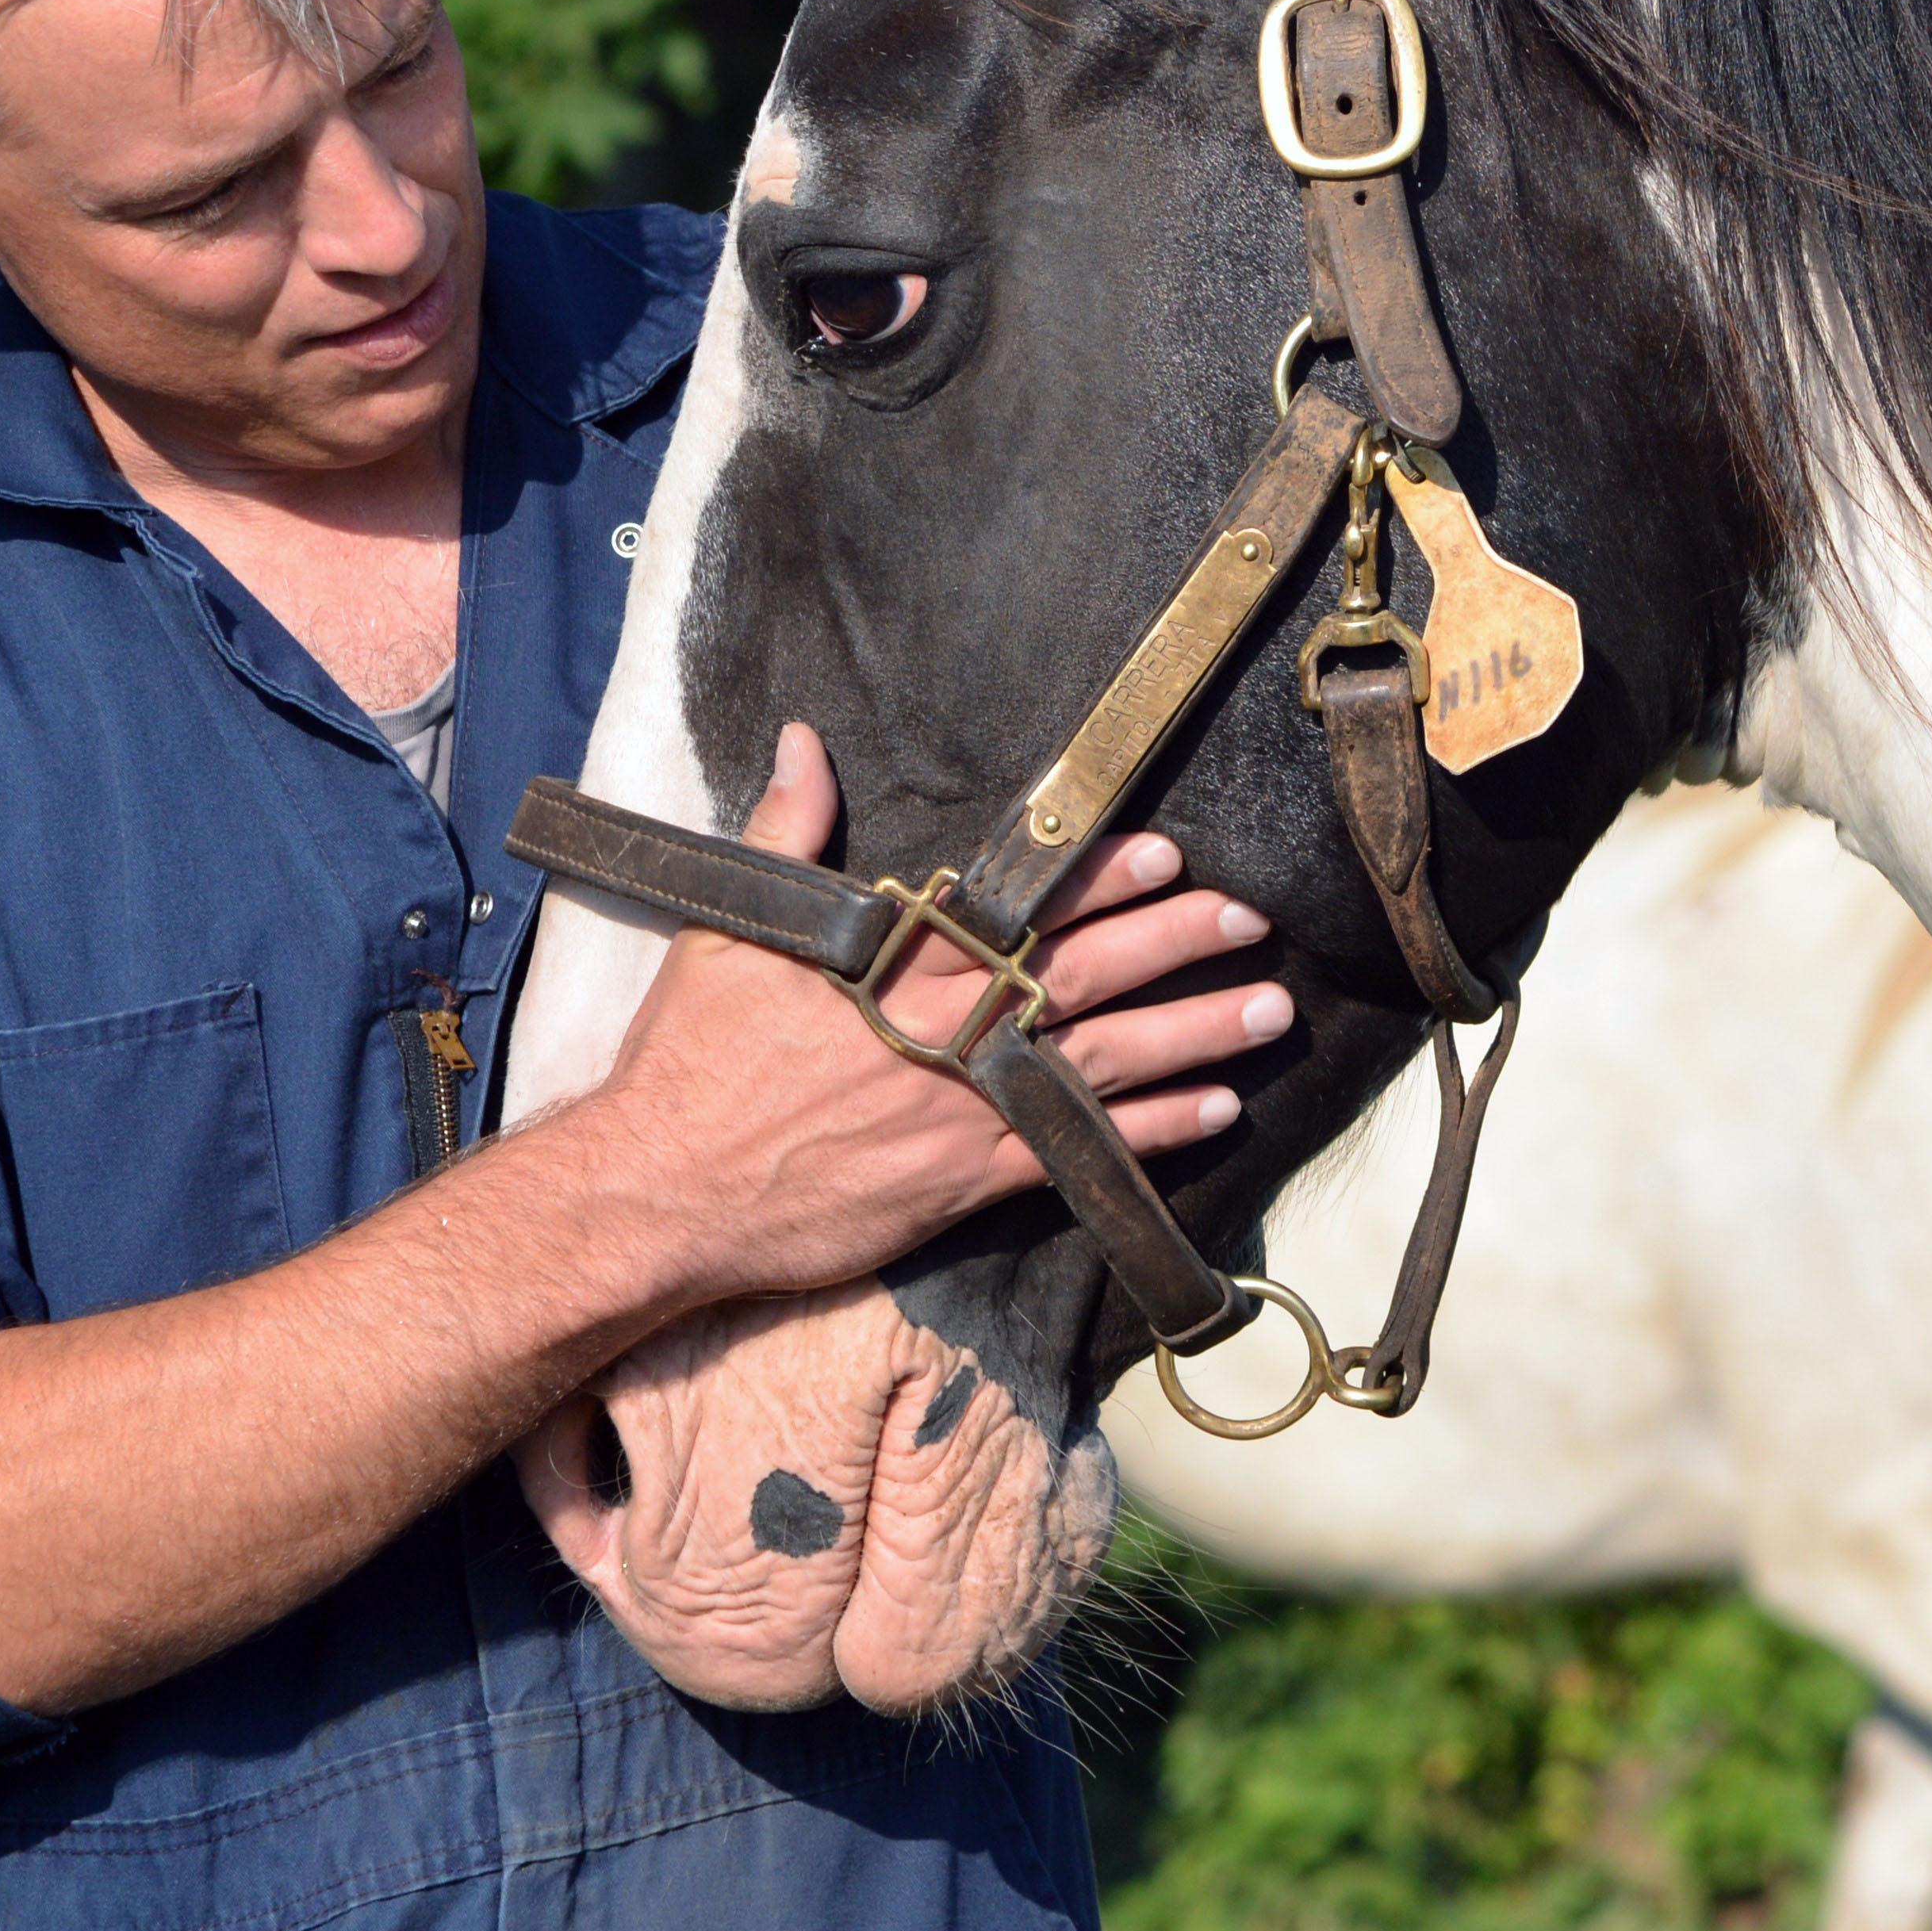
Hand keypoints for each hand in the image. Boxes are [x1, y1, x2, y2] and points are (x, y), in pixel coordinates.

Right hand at [577, 722, 1284, 1311]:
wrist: (660, 1188)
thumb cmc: (687, 1060)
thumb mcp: (731, 933)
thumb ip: (786, 833)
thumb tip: (805, 742)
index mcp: (895, 961)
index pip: (1017, 907)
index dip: (1097, 880)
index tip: (1166, 856)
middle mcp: (944, 1029)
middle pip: (1084, 976)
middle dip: (1174, 943)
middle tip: (1251, 918)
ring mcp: (962, 1109)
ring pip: (1104, 1062)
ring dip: (1195, 1032)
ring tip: (1271, 1009)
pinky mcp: (962, 1181)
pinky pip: (1079, 1152)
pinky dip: (1151, 1132)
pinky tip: (1216, 1110)